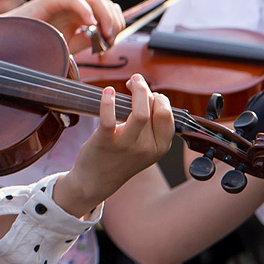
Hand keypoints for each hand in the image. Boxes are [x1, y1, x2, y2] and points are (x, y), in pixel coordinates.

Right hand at [12, 0, 123, 52]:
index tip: (112, 41)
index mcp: (80, 11)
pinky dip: (86, 10)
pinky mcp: (51, 0)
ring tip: (103, 33)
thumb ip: (89, 39)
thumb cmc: (39, 42)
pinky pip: (74, 0)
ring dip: (105, 16)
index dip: (116, 23)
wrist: (13, 40)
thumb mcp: (71, 43)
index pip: (108, 10)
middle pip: (105, 3)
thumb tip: (108, 37)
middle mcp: (75, 2)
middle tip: (110, 38)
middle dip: (114, 20)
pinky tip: (89, 24)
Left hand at [56, 73, 173, 218]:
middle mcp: (147, 147)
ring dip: (137, 92)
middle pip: (155, 111)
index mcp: (160, 148)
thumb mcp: (144, 148)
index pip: (168, 117)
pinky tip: (108, 92)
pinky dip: (109, 102)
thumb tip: (148, 95)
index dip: (161, 100)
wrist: (96, 182)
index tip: (151, 93)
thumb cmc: (119, 158)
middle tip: (136, 81)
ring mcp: (127, 145)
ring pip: (140, 113)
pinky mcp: (106, 142)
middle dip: (147, 91)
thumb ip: (150, 127)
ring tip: (130, 81)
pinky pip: (110, 118)